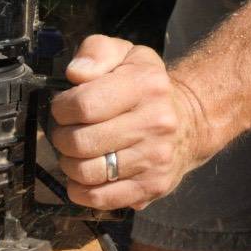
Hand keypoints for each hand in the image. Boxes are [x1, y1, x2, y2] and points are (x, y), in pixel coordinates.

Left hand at [49, 35, 209, 210]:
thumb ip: (96, 52)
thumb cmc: (145, 88)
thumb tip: (76, 73)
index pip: (83, 105)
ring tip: (76, 153)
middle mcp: (156, 123)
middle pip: (80, 142)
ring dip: (69, 164)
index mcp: (146, 85)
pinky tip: (84, 176)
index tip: (64, 109)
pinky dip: (81, 190)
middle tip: (67, 132)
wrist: (189, 122)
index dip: (61, 109)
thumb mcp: (126, 55)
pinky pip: (99, 198)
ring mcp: (156, 158)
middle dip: (61, 138)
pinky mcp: (152, 187)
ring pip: (86, 173)